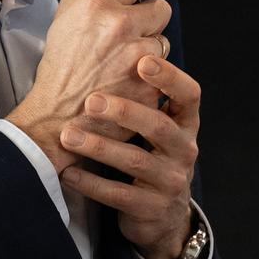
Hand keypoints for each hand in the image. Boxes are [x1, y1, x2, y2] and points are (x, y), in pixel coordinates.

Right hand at [7, 0, 172, 172]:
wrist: (59, 117)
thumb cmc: (61, 66)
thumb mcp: (65, 14)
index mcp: (99, 3)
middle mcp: (121, 26)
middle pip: (162, 7)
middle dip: (147, 19)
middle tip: (124, 34)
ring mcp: (138, 56)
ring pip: (164, 39)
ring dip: (149, 48)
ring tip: (121, 60)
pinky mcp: (150, 83)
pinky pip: (164, 68)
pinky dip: (151, 74)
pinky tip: (128, 78)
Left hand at [56, 55, 201, 258]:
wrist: (162, 214)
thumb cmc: (150, 155)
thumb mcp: (158, 127)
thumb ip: (144, 96)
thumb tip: (118, 44)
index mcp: (186, 124)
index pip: (189, 95)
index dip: (170, 77)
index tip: (143, 59)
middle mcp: (185, 151)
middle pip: (160, 127)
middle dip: (126, 112)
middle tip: (91, 100)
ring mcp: (170, 181)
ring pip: (135, 162)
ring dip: (100, 147)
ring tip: (68, 135)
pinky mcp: (151, 208)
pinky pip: (119, 195)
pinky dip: (91, 183)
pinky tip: (69, 172)